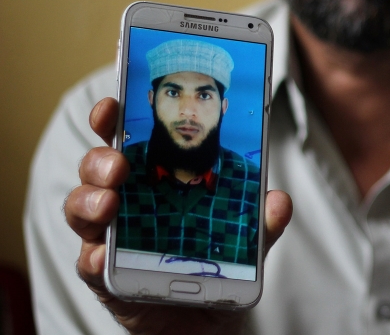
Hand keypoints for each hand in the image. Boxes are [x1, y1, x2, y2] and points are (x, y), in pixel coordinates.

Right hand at [64, 98, 293, 334]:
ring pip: (83, 209)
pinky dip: (93, 258)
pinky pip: (89, 264)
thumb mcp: (247, 240)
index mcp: (153, 180)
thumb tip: (278, 201)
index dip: (114, 119)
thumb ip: (262, 221)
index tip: (113, 104)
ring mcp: (110, 238)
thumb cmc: (215, 265)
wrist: (204, 320)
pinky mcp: (105, 277)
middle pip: (97, 169)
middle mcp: (125, 203)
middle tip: (119, 166)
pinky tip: (102, 256)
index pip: (127, 140)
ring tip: (108, 204)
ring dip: (89, 201)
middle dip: (101, 160)